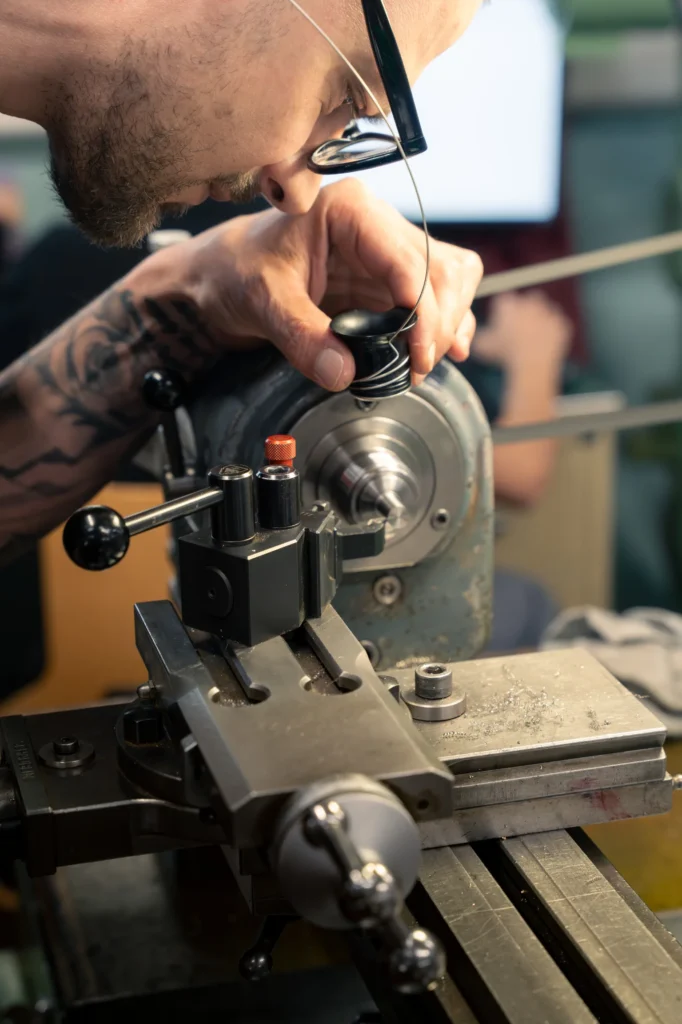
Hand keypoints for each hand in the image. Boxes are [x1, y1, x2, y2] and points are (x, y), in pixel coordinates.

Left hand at [177, 179, 482, 389]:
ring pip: (450, 282)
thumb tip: (344, 373)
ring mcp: (390, 252)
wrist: (226, 275)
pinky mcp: (390, 280)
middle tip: (416, 368)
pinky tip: (433, 353)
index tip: (418, 357)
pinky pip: (437, 298)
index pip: (410, 261)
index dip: (424, 313)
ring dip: (447, 325)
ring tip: (419, 365)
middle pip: (444, 270)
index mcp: (352, 212)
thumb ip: (302, 337)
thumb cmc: (241, 271)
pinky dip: (443, 326)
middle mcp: (381, 224)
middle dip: (440, 322)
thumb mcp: (264, 301)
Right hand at [472, 291, 571, 376]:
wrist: (532, 362)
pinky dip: (551, 335)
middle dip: (522, 314)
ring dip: (538, 323)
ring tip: (531, 341)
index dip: (500, 314)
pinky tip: (543, 347)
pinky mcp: (561, 324)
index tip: (500, 325)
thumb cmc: (504, 354)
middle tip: (516, 332)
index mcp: (508, 303)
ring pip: (542, 314)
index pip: (502, 302)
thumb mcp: (482, 346)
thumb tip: (475, 337)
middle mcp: (529, 301)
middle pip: (525, 303)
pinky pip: (556, 327)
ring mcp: (548, 311)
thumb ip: (479, 337)